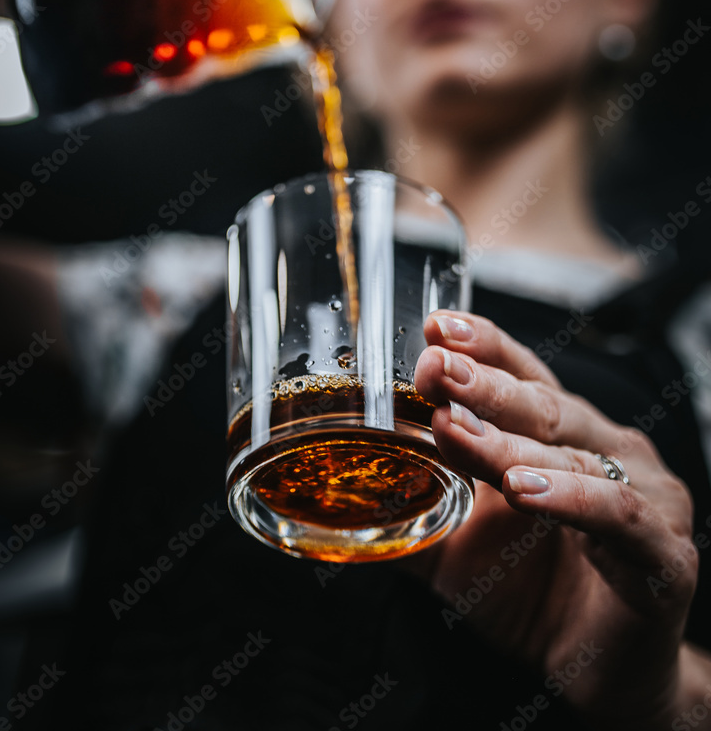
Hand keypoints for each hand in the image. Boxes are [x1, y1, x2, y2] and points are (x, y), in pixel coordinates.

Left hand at [412, 311, 701, 728]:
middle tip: (436, 367)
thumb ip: (409, 514)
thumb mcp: (456, 548)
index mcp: (562, 436)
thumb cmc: (531, 595)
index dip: (485, 346)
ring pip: (573, 455)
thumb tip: (341, 490)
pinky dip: (572, 499)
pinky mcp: (664, 554)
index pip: (523, 373)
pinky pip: (619, 515)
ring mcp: (645, 496)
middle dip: (484, 382)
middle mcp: (608, 451)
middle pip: (544, 403)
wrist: (599, 676)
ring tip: (457, 430)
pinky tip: (525, 491)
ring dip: (509, 442)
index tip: (437, 328)